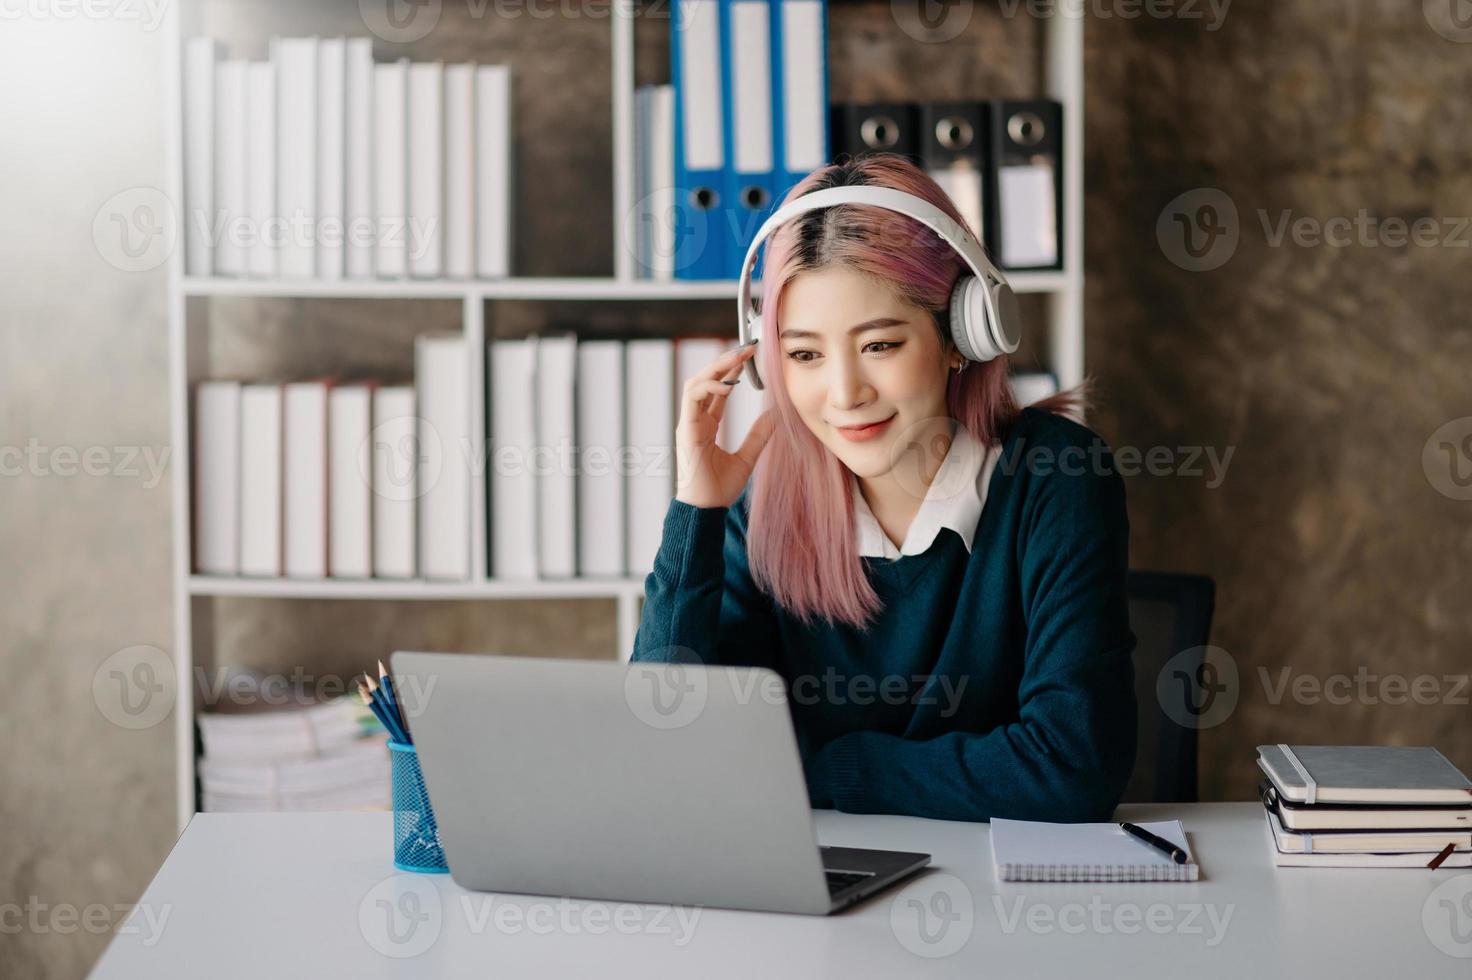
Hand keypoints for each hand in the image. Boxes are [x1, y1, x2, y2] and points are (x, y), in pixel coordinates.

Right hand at [675, 342, 776, 508]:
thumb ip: (758, 435)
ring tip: (738, 359)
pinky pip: (692, 399)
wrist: (705, 511)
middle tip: (747, 349)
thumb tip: (775, 415)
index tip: (750, 357)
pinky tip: (729, 385)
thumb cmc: (718, 489)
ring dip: (716, 368)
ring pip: (696, 383)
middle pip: (705, 381)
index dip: (731, 371)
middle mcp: (694, 421)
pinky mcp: (686, 430)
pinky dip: (709, 387)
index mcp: (705, 425)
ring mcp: (688, 424)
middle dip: (724, 362)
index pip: (717, 390)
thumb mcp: (747, 458)